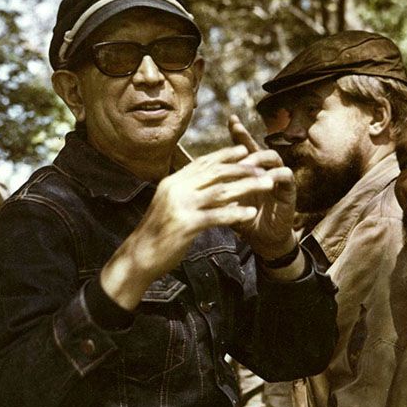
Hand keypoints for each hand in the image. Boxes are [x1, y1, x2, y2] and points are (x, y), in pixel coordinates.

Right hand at [101, 143, 275, 309]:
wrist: (139, 256)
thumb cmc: (158, 233)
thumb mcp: (171, 205)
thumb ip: (191, 194)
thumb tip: (220, 189)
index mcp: (173, 182)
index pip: (202, 163)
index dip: (225, 155)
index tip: (244, 150)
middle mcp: (176, 189)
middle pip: (215, 173)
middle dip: (242, 169)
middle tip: (263, 168)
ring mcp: (180, 206)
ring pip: (220, 191)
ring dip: (246, 186)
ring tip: (267, 184)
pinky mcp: (186, 224)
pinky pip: (216, 215)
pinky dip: (235, 213)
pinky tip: (250, 213)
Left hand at [228, 115, 297, 259]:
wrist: (262, 241)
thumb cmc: (244, 220)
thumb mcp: (226, 203)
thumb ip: (217, 188)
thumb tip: (193, 175)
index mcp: (248, 170)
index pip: (242, 147)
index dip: (237, 133)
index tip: (230, 120)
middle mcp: (264, 170)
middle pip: (256, 147)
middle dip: (247, 138)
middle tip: (237, 130)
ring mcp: (277, 178)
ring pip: (272, 157)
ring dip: (259, 157)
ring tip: (246, 161)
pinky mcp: (288, 190)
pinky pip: (285, 175)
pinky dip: (276, 174)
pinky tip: (266, 176)